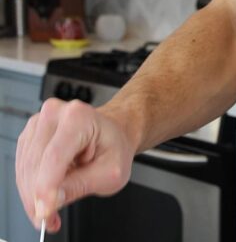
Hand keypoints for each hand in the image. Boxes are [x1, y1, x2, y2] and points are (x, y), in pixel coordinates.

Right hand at [15, 98, 134, 232]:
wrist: (113, 132)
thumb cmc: (115, 146)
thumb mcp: (110, 172)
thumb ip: (81, 185)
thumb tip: (53, 200)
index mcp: (80, 118)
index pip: (54, 157)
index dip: (46, 188)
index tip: (45, 211)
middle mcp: (56, 114)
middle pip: (36, 164)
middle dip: (39, 197)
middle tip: (50, 219)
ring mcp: (40, 123)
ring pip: (26, 168)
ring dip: (34, 194)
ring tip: (52, 209)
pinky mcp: (31, 135)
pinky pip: (23, 166)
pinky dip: (32, 186)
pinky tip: (47, 195)